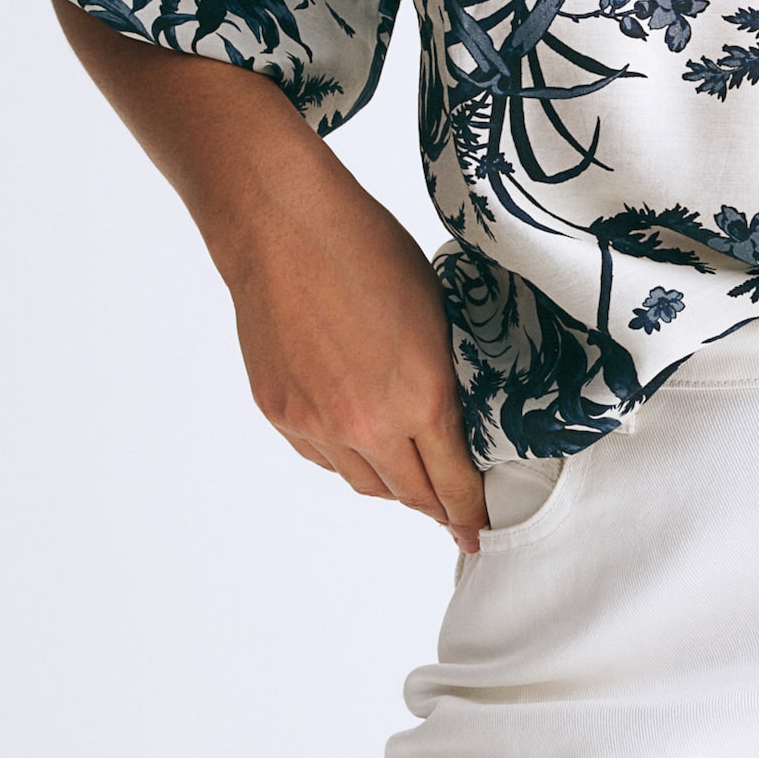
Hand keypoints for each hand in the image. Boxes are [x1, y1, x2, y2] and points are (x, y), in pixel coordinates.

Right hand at [222, 147, 487, 552]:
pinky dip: (346, 456)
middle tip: (451, 508)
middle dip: (435, 505)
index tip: (478, 530)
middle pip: (410, 496)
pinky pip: (323, 457)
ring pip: (364, 483)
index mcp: (421, 398)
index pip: (454, 483)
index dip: (470, 513)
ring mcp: (318, 424)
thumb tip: (453, 418)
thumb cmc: (367, 251)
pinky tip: (358, 433)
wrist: (283, 227)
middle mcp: (368, 424)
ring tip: (407, 468)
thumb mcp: (434, 314)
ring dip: (390, 482)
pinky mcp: (280, 414)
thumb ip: (444, 378)